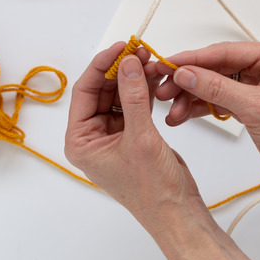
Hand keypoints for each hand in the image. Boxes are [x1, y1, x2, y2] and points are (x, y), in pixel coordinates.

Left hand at [64, 42, 203, 220]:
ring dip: (132, 78)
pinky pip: (132, 105)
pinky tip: (153, 77)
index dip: (101, 66)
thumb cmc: (153, 189)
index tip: (120, 47)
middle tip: (138, 50)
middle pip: (101, 91)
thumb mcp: (140, 137)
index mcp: (81, 141)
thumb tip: (127, 63)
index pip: (84, 92)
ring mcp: (112, 136)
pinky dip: (142, 91)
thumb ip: (133, 97)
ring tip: (148, 59)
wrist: (178, 212)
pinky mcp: (132, 136)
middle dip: (119, 69)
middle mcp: (92, 137)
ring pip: (118, 96)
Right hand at [155, 39, 259, 190]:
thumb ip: (217, 88)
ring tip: (169, 108)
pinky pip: (217, 99)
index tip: (167, 63)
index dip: (192, 58)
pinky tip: (181, 114)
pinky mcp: (248, 101)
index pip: (225, 51)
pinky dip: (199, 107)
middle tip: (162, 88)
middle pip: (215, 66)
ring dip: (190, 96)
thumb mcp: (256, 108)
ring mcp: (255, 83)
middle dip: (187, 80)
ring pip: (212, 83)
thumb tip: (186, 73)